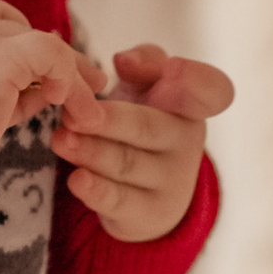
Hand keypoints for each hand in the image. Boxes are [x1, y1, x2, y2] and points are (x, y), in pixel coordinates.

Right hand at [0, 0, 98, 174]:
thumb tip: (39, 98)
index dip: (19, 37)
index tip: (39, 73)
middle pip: (23, 29)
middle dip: (59, 59)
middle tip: (91, 83)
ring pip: (42, 44)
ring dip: (72, 76)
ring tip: (92, 108)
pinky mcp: (1, 56)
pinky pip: (52, 54)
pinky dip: (67, 79)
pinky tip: (64, 104)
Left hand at [51, 42, 233, 242]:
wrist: (145, 188)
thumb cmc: (145, 119)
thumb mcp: (148, 86)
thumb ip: (144, 63)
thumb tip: (125, 60)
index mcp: (190, 104)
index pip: (212, 90)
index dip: (197, 80)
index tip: (173, 70)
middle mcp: (186, 142)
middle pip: (148, 128)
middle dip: (109, 121)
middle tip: (72, 116)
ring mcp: (172, 181)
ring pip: (127, 164)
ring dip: (91, 152)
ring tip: (60, 140)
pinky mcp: (150, 213)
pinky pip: (121, 202)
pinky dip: (97, 191)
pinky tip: (76, 181)